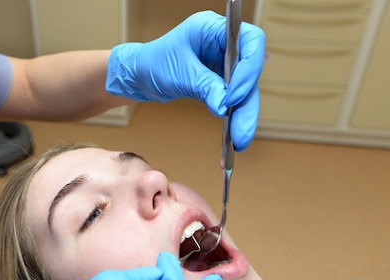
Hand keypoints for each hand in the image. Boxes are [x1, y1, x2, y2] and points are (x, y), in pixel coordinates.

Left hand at [106, 11, 264, 150]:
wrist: (139, 76)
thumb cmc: (152, 64)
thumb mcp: (179, 74)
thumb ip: (204, 86)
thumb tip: (225, 106)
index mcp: (213, 28)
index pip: (250, 41)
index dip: (248, 69)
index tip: (233, 96)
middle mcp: (223, 44)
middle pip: (250, 71)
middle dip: (247, 103)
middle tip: (241, 131)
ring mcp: (223, 62)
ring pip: (245, 89)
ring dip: (244, 115)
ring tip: (240, 141)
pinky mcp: (221, 80)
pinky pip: (235, 99)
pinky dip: (235, 117)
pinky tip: (235, 136)